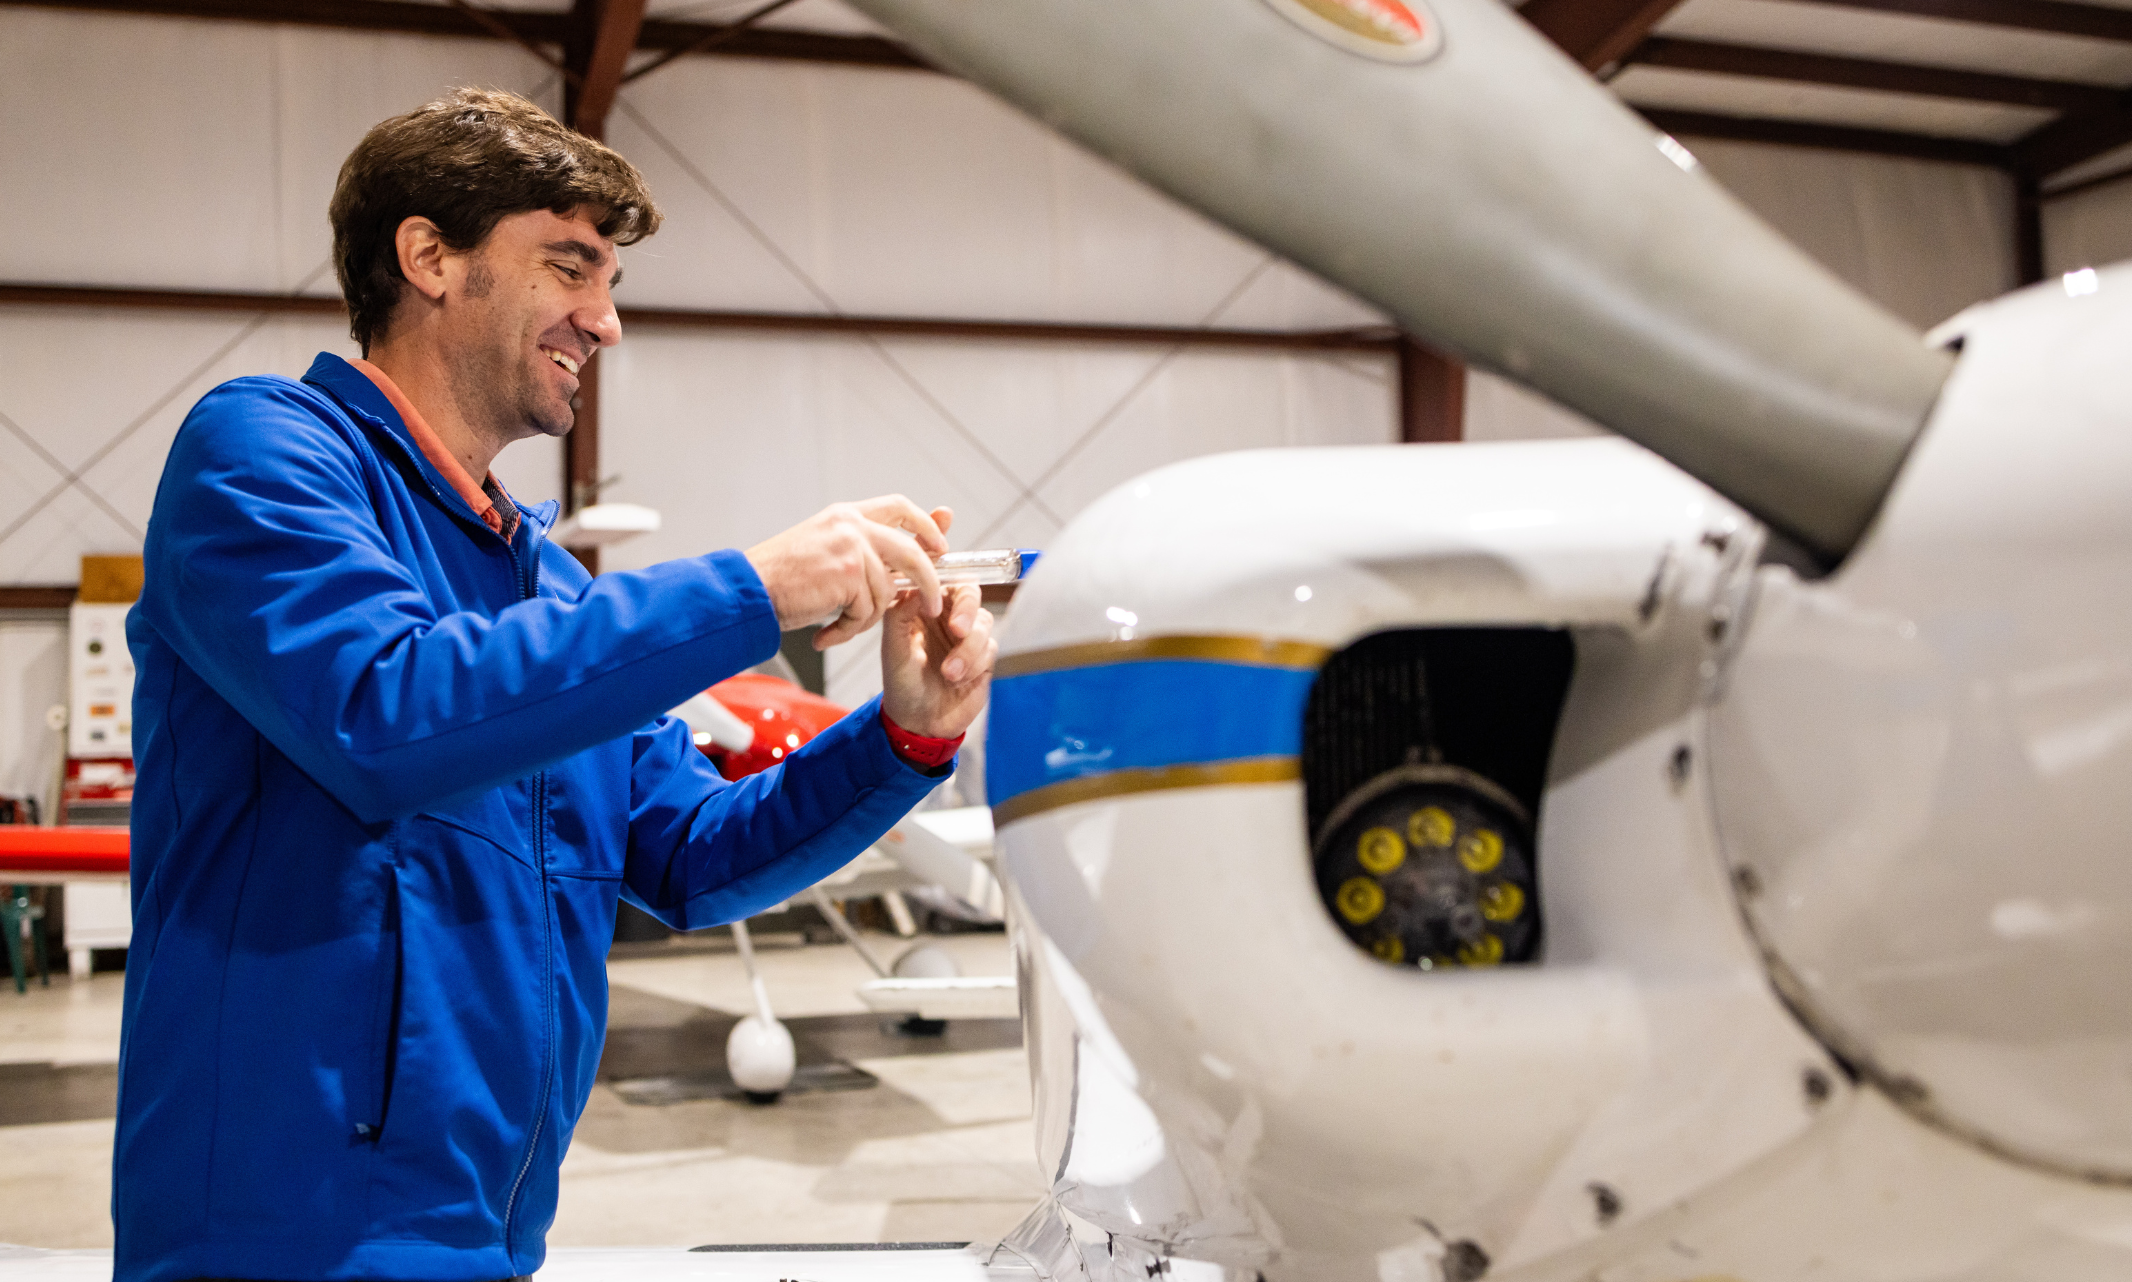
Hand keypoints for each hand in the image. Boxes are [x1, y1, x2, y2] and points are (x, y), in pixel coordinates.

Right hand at [745, 497, 949, 645]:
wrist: (749, 591)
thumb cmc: (781, 578)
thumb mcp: (827, 549)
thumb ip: (864, 547)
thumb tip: (906, 551)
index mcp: (847, 515)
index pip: (900, 507)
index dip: (926, 526)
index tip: (940, 545)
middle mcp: (851, 526)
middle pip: (912, 552)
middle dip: (929, 583)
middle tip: (931, 605)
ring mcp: (851, 548)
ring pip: (886, 592)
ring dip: (865, 618)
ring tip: (839, 626)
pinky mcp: (847, 574)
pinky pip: (867, 612)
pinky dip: (849, 630)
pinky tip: (827, 634)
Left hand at [881, 582, 995, 739]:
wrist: (920, 723)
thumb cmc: (902, 685)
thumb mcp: (893, 649)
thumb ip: (899, 614)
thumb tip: (916, 588)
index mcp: (923, 607)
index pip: (941, 578)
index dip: (946, 578)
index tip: (938, 597)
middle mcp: (947, 616)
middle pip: (970, 593)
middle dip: (966, 611)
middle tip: (957, 631)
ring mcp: (967, 636)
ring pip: (983, 622)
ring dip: (967, 650)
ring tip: (949, 674)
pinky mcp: (983, 656)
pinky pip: (990, 648)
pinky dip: (974, 664)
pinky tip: (957, 680)